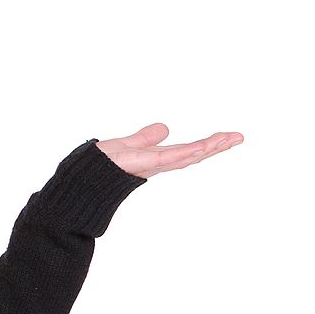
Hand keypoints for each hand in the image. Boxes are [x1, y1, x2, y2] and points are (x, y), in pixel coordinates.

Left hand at [94, 123, 243, 178]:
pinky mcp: (134, 166)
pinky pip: (163, 160)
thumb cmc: (94, 169)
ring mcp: (145, 167)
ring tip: (226, 140)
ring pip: (180, 158)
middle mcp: (152, 166)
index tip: (229, 136)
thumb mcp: (124, 146)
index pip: (185, 151)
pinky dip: (181, 154)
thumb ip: (144, 139)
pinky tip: (199, 149)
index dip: (207, 144)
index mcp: (152, 160)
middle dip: (213, 147)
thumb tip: (165, 129)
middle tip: (238, 137)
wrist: (75, 184)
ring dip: (204, 149)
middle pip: (189, 155)